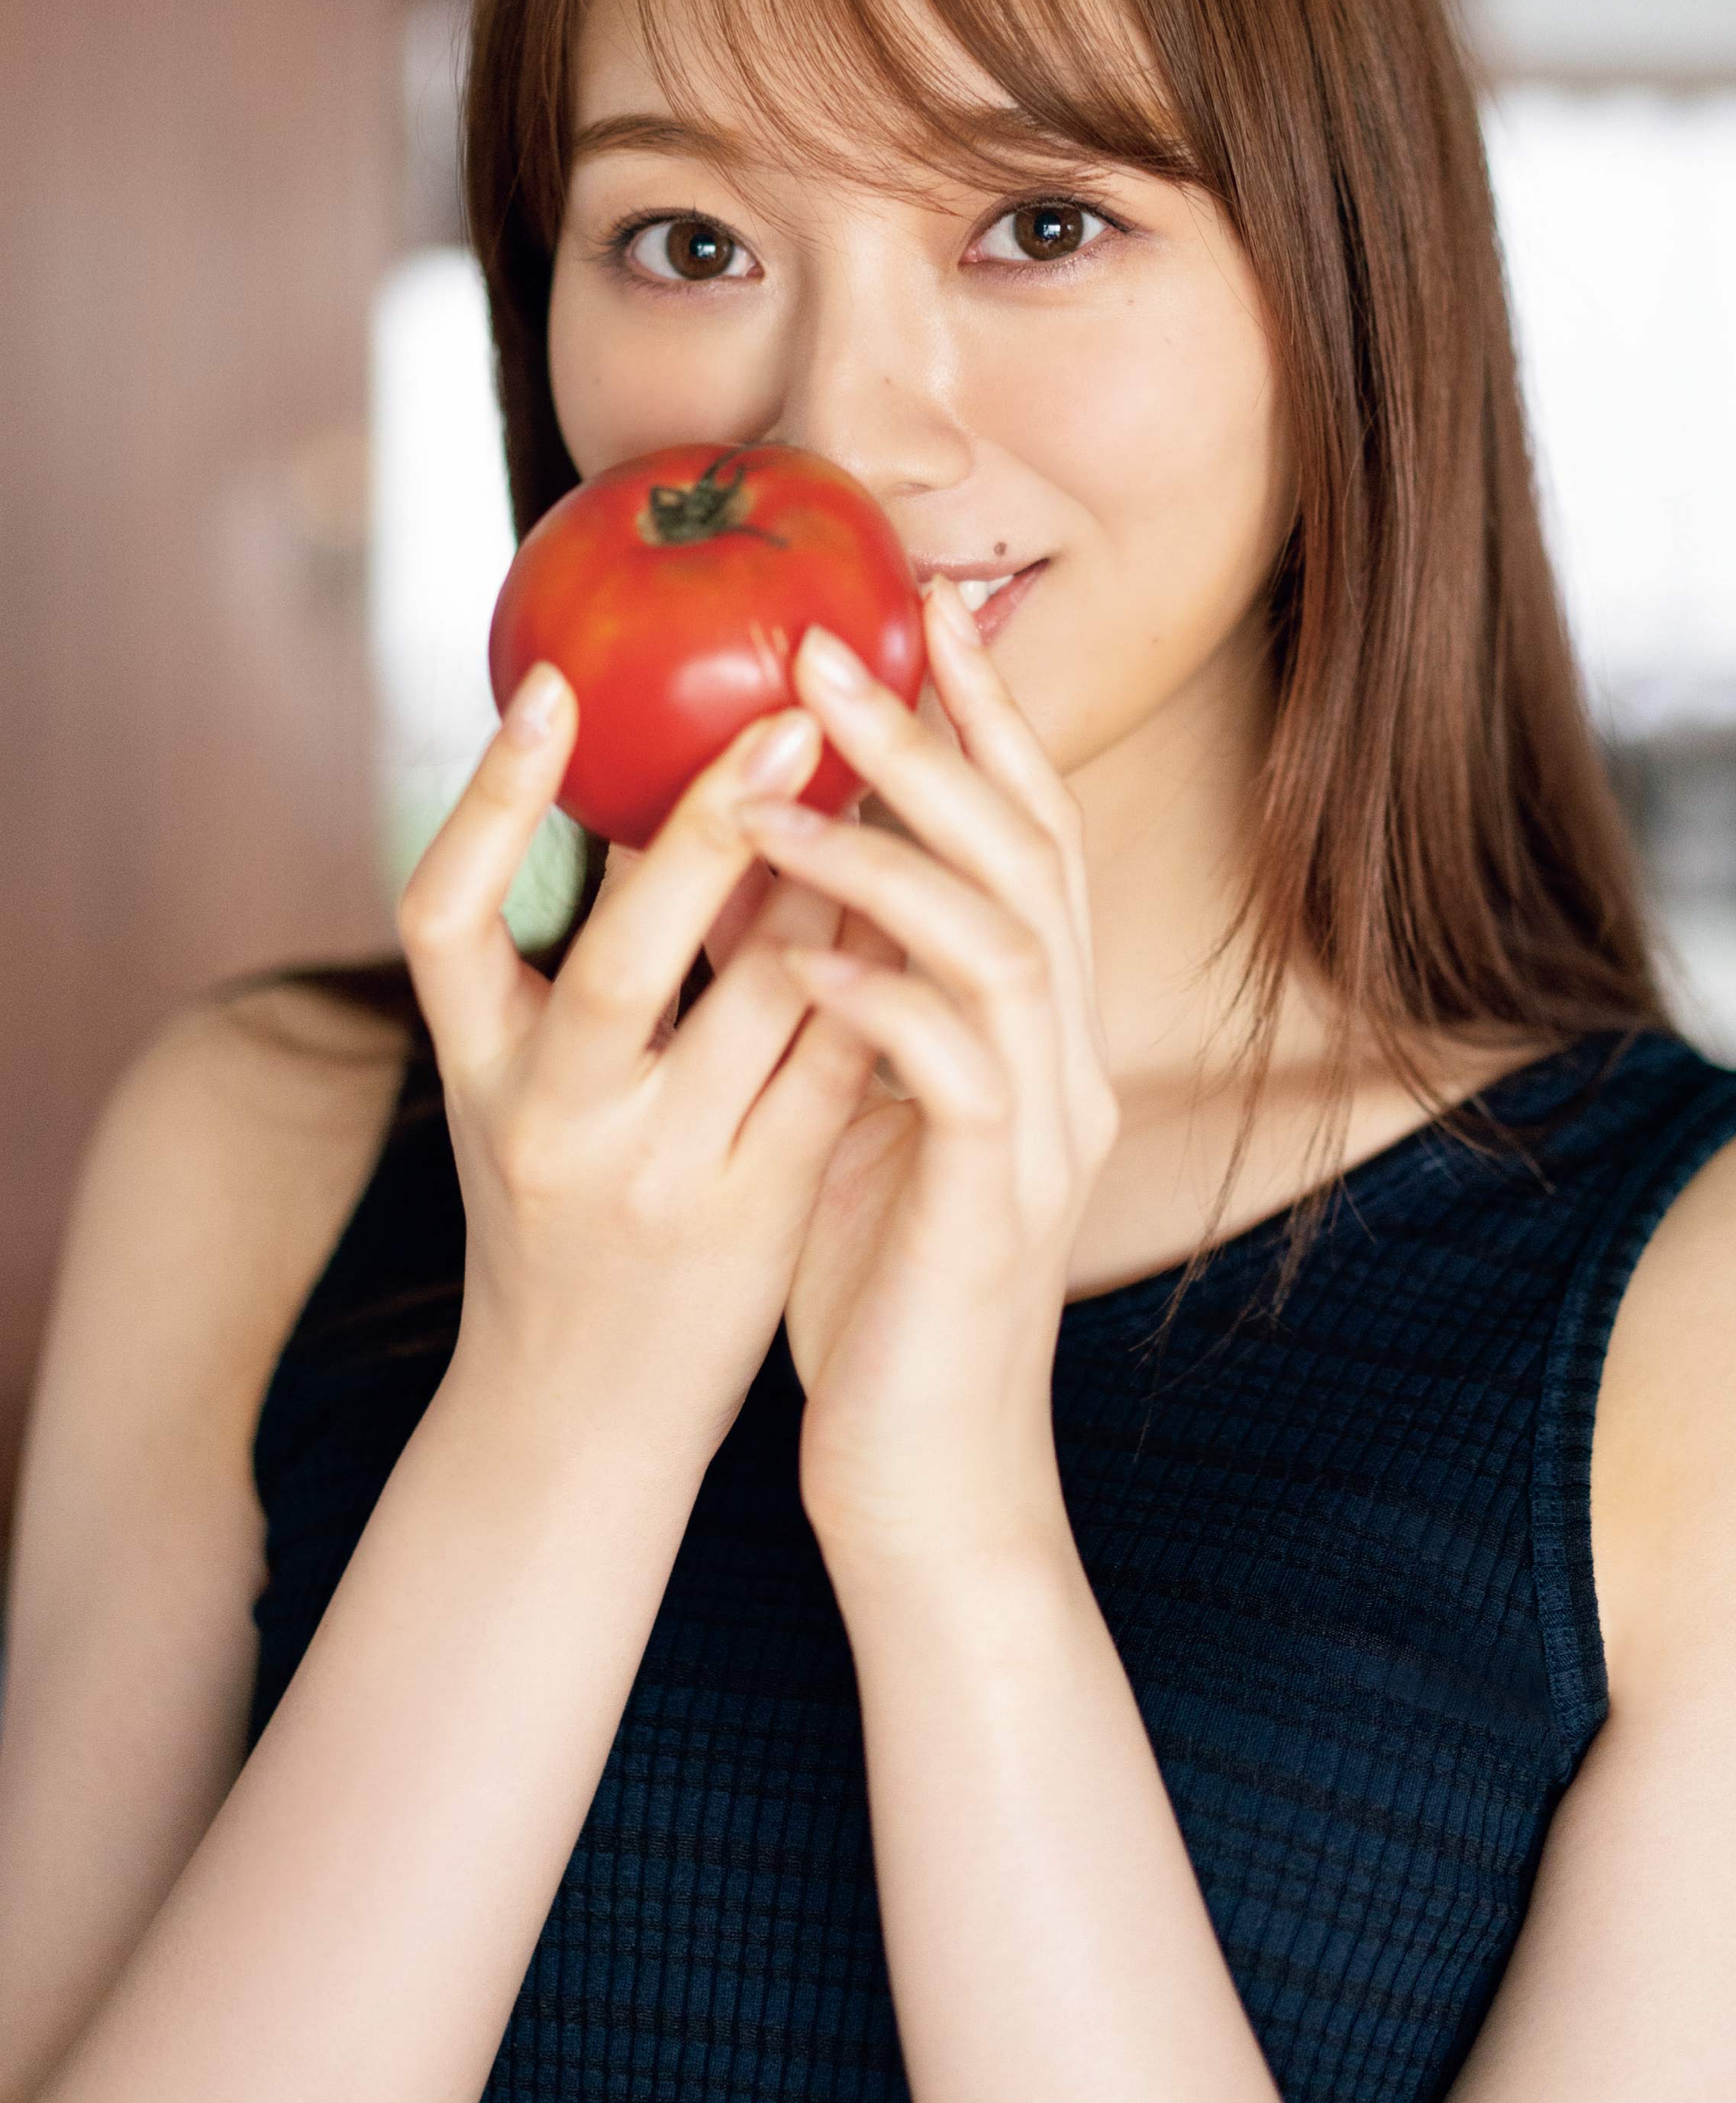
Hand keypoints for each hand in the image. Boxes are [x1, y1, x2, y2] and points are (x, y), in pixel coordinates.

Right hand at [395, 665, 884, 1474]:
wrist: (574, 1419)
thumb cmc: (555, 1220)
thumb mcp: (519, 1095)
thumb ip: (563, 966)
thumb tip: (637, 788)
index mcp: (474, 1071)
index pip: (442, 917)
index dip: (490, 798)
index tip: (551, 683)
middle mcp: (555, 1121)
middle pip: (622, 958)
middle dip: (707, 829)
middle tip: (790, 714)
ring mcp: (663, 1174)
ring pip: (761, 1005)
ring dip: (829, 886)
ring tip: (881, 775)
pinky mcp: (760, 1212)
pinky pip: (838, 1068)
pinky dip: (878, 975)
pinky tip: (927, 901)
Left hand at [735, 579, 1120, 1570]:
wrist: (927, 1480)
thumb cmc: (881, 1293)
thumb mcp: (860, 1115)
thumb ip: (849, 1002)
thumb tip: (782, 877)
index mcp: (1035, 1033)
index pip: (1029, 838)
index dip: (984, 719)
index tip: (917, 612)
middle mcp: (1062, 1063)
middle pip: (1032, 855)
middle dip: (936, 739)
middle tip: (829, 645)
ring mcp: (1040, 1135)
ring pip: (1005, 942)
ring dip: (892, 853)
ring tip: (778, 789)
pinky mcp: (991, 1212)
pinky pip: (959, 1074)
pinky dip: (886, 1001)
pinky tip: (807, 965)